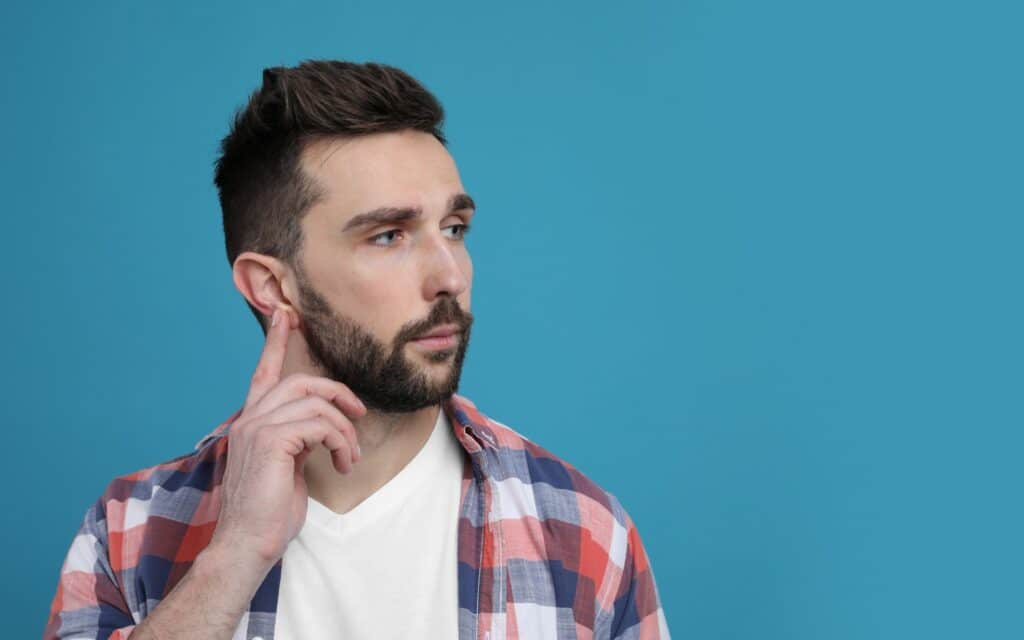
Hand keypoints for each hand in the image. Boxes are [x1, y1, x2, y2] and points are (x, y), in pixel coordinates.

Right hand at [208, 308, 366, 566]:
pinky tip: (342, 464)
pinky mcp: (270, 441)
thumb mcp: (286, 467)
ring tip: (349, 458)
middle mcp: (249, 419)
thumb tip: (322, 429)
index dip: (275, 342)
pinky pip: (320, 424)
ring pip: (316, 403)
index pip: (263, 373)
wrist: (248, 544)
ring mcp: (257, 427)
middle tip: (358, 414)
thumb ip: (296, 439)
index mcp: (251, 423)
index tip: (286, 316)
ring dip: (344, 431)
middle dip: (337, 392)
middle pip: (301, 381)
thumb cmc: (269, 512)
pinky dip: (340, 442)